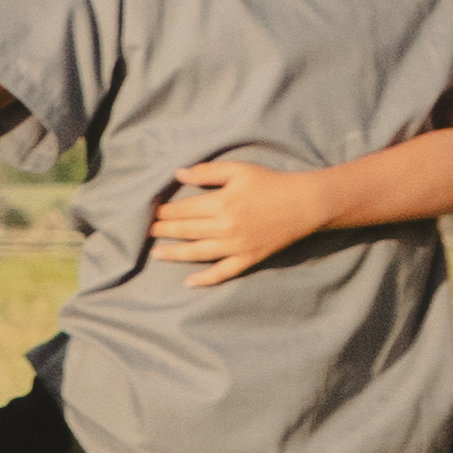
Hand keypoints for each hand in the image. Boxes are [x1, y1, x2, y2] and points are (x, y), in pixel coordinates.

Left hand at [143, 153, 320, 279]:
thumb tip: (178, 173)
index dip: (165, 212)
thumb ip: (207, 172)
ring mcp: (237, 246)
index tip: (152, 213)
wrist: (305, 204)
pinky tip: (189, 282)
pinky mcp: (249, 259)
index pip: (183, 210)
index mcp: (221, 204)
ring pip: (197, 253)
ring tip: (157, 253)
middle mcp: (225, 228)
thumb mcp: (238, 170)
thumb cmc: (271, 183)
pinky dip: (205, 279)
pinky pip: (223, 273)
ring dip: (174, 254)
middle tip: (147, 232)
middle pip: (186, 231)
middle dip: (164, 231)